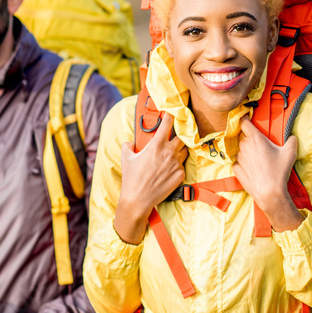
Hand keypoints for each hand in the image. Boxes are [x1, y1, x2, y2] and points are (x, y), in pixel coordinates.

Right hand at [114, 112, 187, 244]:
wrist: (138, 199)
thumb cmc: (131, 178)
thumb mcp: (126, 158)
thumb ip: (129, 145)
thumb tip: (132, 142)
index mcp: (156, 145)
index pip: (168, 124)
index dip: (170, 116)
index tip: (171, 113)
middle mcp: (169, 152)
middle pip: (182, 136)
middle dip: (180, 134)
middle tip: (175, 134)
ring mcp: (177, 164)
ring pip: (185, 150)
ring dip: (180, 148)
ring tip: (172, 152)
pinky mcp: (181, 175)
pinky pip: (182, 165)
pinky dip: (178, 164)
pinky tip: (169, 169)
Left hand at [233, 118, 302, 231]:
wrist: (270, 193)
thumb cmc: (279, 172)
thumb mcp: (290, 153)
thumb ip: (292, 140)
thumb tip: (292, 137)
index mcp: (255, 139)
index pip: (243, 122)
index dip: (244, 118)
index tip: (247, 119)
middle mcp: (244, 146)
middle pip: (243, 136)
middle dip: (250, 138)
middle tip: (261, 146)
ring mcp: (238, 158)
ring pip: (241, 149)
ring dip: (247, 151)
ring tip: (259, 160)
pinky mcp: (236, 169)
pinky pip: (238, 162)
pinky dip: (244, 163)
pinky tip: (253, 169)